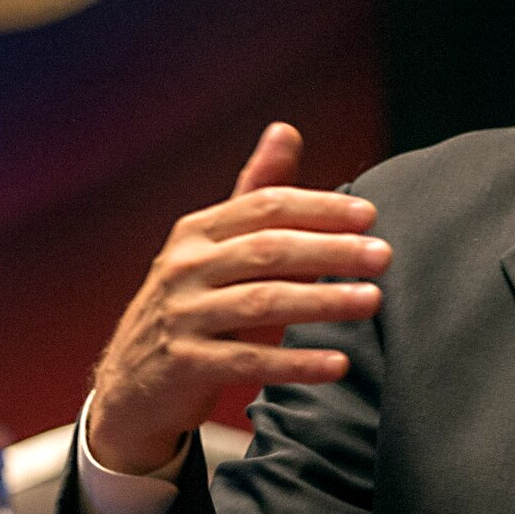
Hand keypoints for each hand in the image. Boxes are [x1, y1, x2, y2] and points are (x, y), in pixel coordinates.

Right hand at [88, 123, 390, 475]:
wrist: (132, 383)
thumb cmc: (193, 305)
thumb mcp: (215, 247)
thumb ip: (255, 194)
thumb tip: (286, 130)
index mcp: (197, 231)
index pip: (265, 207)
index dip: (319, 208)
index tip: (369, 215)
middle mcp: (185, 267)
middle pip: (268, 250)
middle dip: (331, 250)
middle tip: (383, 256)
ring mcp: (182, 316)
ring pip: (262, 302)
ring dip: (323, 301)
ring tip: (372, 300)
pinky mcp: (185, 365)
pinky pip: (248, 362)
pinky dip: (296, 363)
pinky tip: (336, 362)